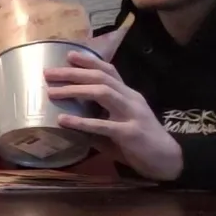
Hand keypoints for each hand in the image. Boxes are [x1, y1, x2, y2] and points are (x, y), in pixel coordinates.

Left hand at [45, 50, 182, 180]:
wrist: (167, 160)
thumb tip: (67, 117)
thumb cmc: (138, 143)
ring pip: (103, 93)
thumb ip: (98, 118)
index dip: (89, 61)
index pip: (109, 71)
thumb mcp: (117, 124)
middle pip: (101, 78)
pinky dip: (82, 122)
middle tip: (48, 73)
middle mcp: (130, 99)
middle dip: (73, 73)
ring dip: (75, 91)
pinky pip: (103, 125)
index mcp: (128, 95)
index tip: (67, 55)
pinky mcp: (130, 133)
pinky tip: (63, 121)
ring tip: (52, 93)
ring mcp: (132, 114)